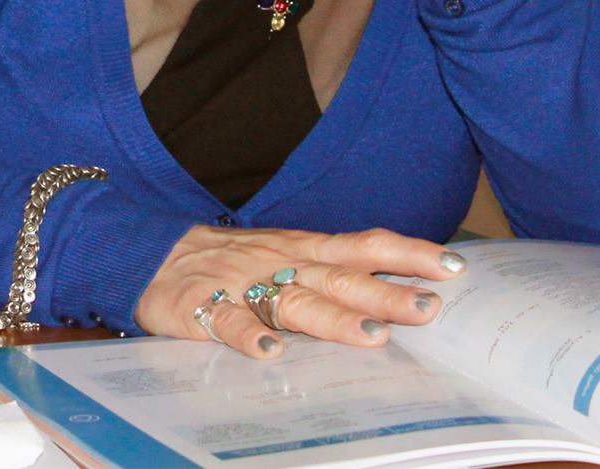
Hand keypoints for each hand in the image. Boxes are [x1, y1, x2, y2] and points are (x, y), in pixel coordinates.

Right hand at [134, 225, 461, 358]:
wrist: (147, 254)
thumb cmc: (229, 260)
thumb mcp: (284, 252)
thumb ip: (333, 269)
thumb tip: (402, 288)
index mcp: (301, 249)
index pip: (362, 246)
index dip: (406, 254)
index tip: (452, 266)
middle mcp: (278, 264)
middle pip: (338, 278)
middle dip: (385, 293)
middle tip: (428, 309)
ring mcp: (240, 285)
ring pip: (292, 301)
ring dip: (332, 318)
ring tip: (370, 334)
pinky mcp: (201, 308)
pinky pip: (227, 323)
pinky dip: (248, 336)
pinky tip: (269, 352)